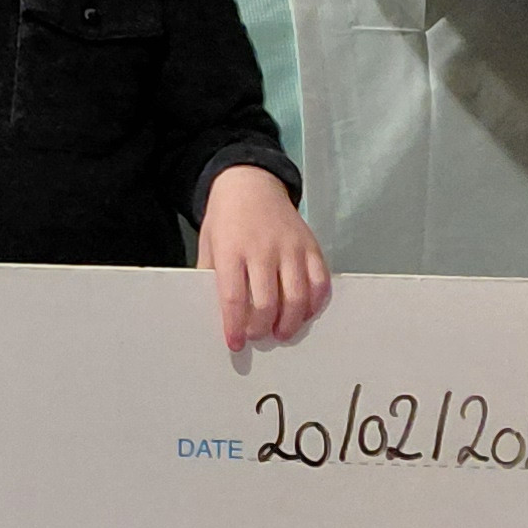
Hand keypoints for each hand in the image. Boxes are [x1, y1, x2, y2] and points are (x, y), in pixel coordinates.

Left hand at [196, 164, 331, 351]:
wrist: (250, 183)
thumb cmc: (226, 220)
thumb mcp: (208, 244)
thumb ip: (211, 275)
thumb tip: (219, 312)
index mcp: (231, 250)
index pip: (233, 297)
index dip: (235, 326)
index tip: (236, 344)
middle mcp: (262, 249)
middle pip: (267, 302)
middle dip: (261, 328)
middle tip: (258, 336)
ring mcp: (290, 247)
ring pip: (296, 296)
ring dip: (289, 322)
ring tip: (281, 332)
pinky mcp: (311, 245)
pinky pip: (319, 281)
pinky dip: (314, 303)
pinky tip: (304, 313)